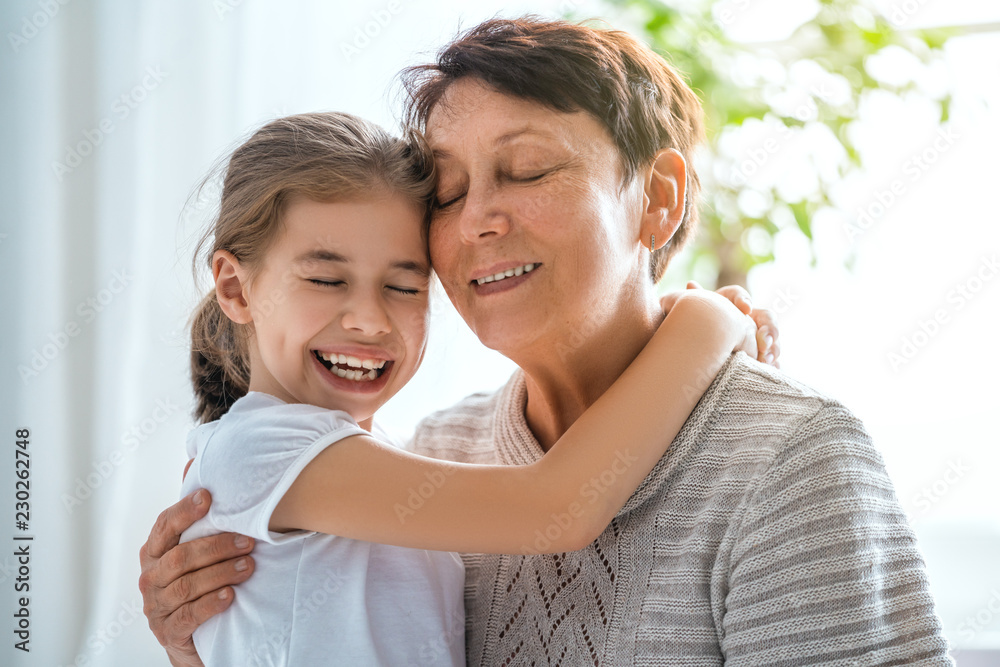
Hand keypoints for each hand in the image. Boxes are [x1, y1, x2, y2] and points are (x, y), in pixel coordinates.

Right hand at [138, 490, 255, 665]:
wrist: (191, 635)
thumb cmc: (195, 581)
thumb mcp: (193, 549)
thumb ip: (193, 513)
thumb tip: (192, 461)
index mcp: (154, 552)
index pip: (165, 527)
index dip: (184, 511)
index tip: (208, 497)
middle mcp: (151, 577)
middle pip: (180, 557)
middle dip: (216, 546)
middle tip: (249, 541)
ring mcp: (157, 606)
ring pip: (185, 586)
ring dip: (220, 573)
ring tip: (248, 567)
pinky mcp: (169, 631)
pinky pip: (188, 615)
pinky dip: (211, 603)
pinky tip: (230, 595)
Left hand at [660, 281, 780, 367]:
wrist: (696, 348)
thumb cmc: (694, 325)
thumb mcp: (693, 314)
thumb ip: (695, 301)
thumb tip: (691, 284)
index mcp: (729, 303)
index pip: (739, 296)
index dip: (744, 300)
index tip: (745, 309)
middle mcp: (748, 318)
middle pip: (766, 317)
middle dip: (768, 328)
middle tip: (762, 341)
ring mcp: (757, 337)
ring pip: (773, 340)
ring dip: (773, 348)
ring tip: (766, 359)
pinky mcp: (760, 355)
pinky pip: (772, 359)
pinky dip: (773, 365)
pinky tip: (770, 369)